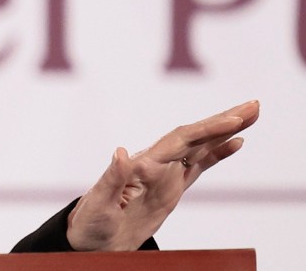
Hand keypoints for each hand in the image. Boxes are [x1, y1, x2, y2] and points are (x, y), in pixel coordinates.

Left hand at [66, 99, 259, 250]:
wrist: (91, 238)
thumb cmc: (91, 221)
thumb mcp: (100, 202)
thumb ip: (112, 178)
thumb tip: (120, 151)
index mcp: (142, 164)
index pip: (180, 141)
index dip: (207, 130)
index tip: (233, 121)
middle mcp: (155, 162)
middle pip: (195, 135)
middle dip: (223, 119)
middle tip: (254, 105)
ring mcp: (165, 173)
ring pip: (200, 145)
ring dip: (225, 130)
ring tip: (252, 113)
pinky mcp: (171, 187)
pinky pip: (199, 165)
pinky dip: (218, 153)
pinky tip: (236, 143)